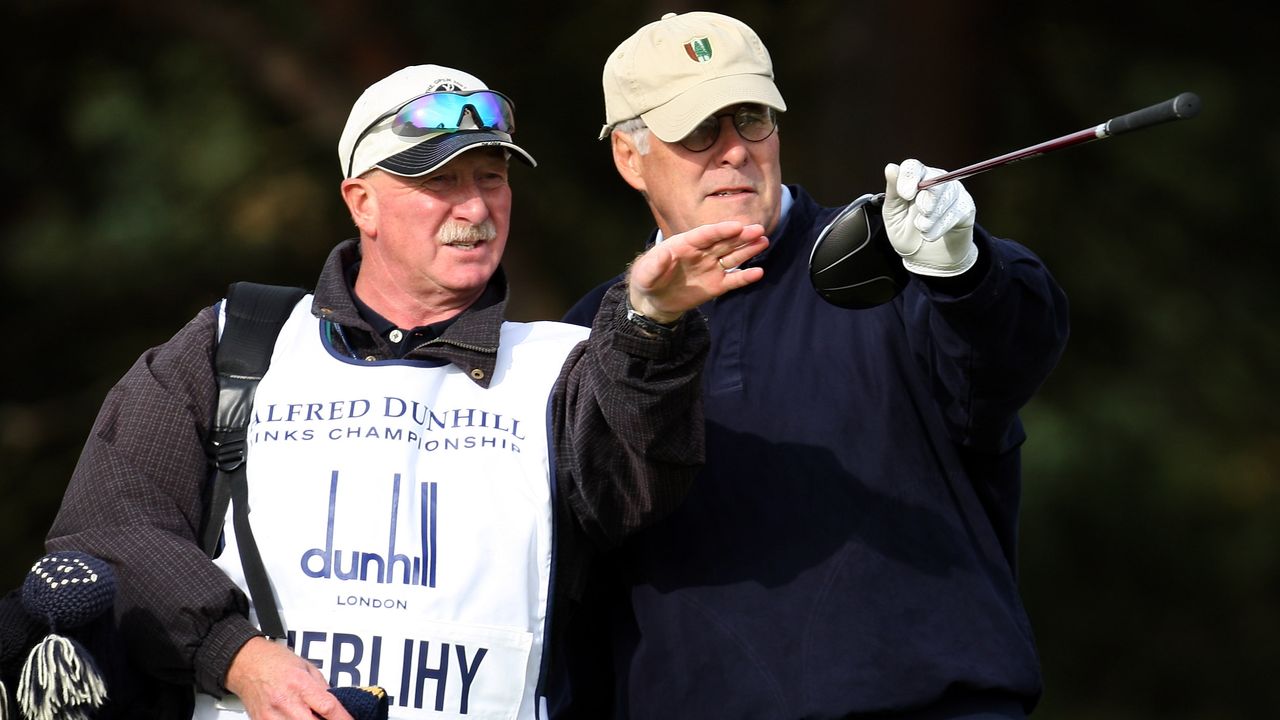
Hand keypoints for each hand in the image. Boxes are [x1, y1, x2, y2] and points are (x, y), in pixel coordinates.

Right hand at [224, 636, 353, 719]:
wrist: (245, 663)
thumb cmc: (273, 661)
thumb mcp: (306, 666)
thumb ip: (322, 687)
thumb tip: (336, 703)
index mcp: (300, 683)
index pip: (328, 707)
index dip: (343, 718)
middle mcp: (285, 701)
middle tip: (331, 719)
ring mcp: (272, 716)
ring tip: (312, 715)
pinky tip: (298, 717)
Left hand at [627, 221, 767, 322]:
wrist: (654, 300)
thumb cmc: (648, 279)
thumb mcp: (646, 274)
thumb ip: (655, 264)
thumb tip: (665, 254)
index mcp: (685, 243)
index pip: (706, 234)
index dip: (721, 230)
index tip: (737, 226)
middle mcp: (702, 252)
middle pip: (724, 242)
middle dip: (741, 236)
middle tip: (758, 229)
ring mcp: (711, 268)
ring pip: (732, 256)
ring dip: (748, 249)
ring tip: (763, 241)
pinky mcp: (716, 285)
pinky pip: (733, 280)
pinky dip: (745, 277)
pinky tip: (759, 272)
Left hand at [882, 159, 977, 276]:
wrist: (926, 258)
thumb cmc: (908, 233)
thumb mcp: (893, 215)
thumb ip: (893, 193)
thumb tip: (891, 168)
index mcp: (915, 179)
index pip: (914, 166)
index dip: (909, 178)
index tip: (905, 195)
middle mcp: (936, 181)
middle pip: (935, 178)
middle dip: (925, 201)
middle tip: (918, 219)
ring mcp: (953, 193)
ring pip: (946, 196)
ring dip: (931, 218)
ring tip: (922, 229)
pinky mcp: (966, 207)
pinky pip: (957, 211)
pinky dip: (941, 226)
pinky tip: (932, 234)